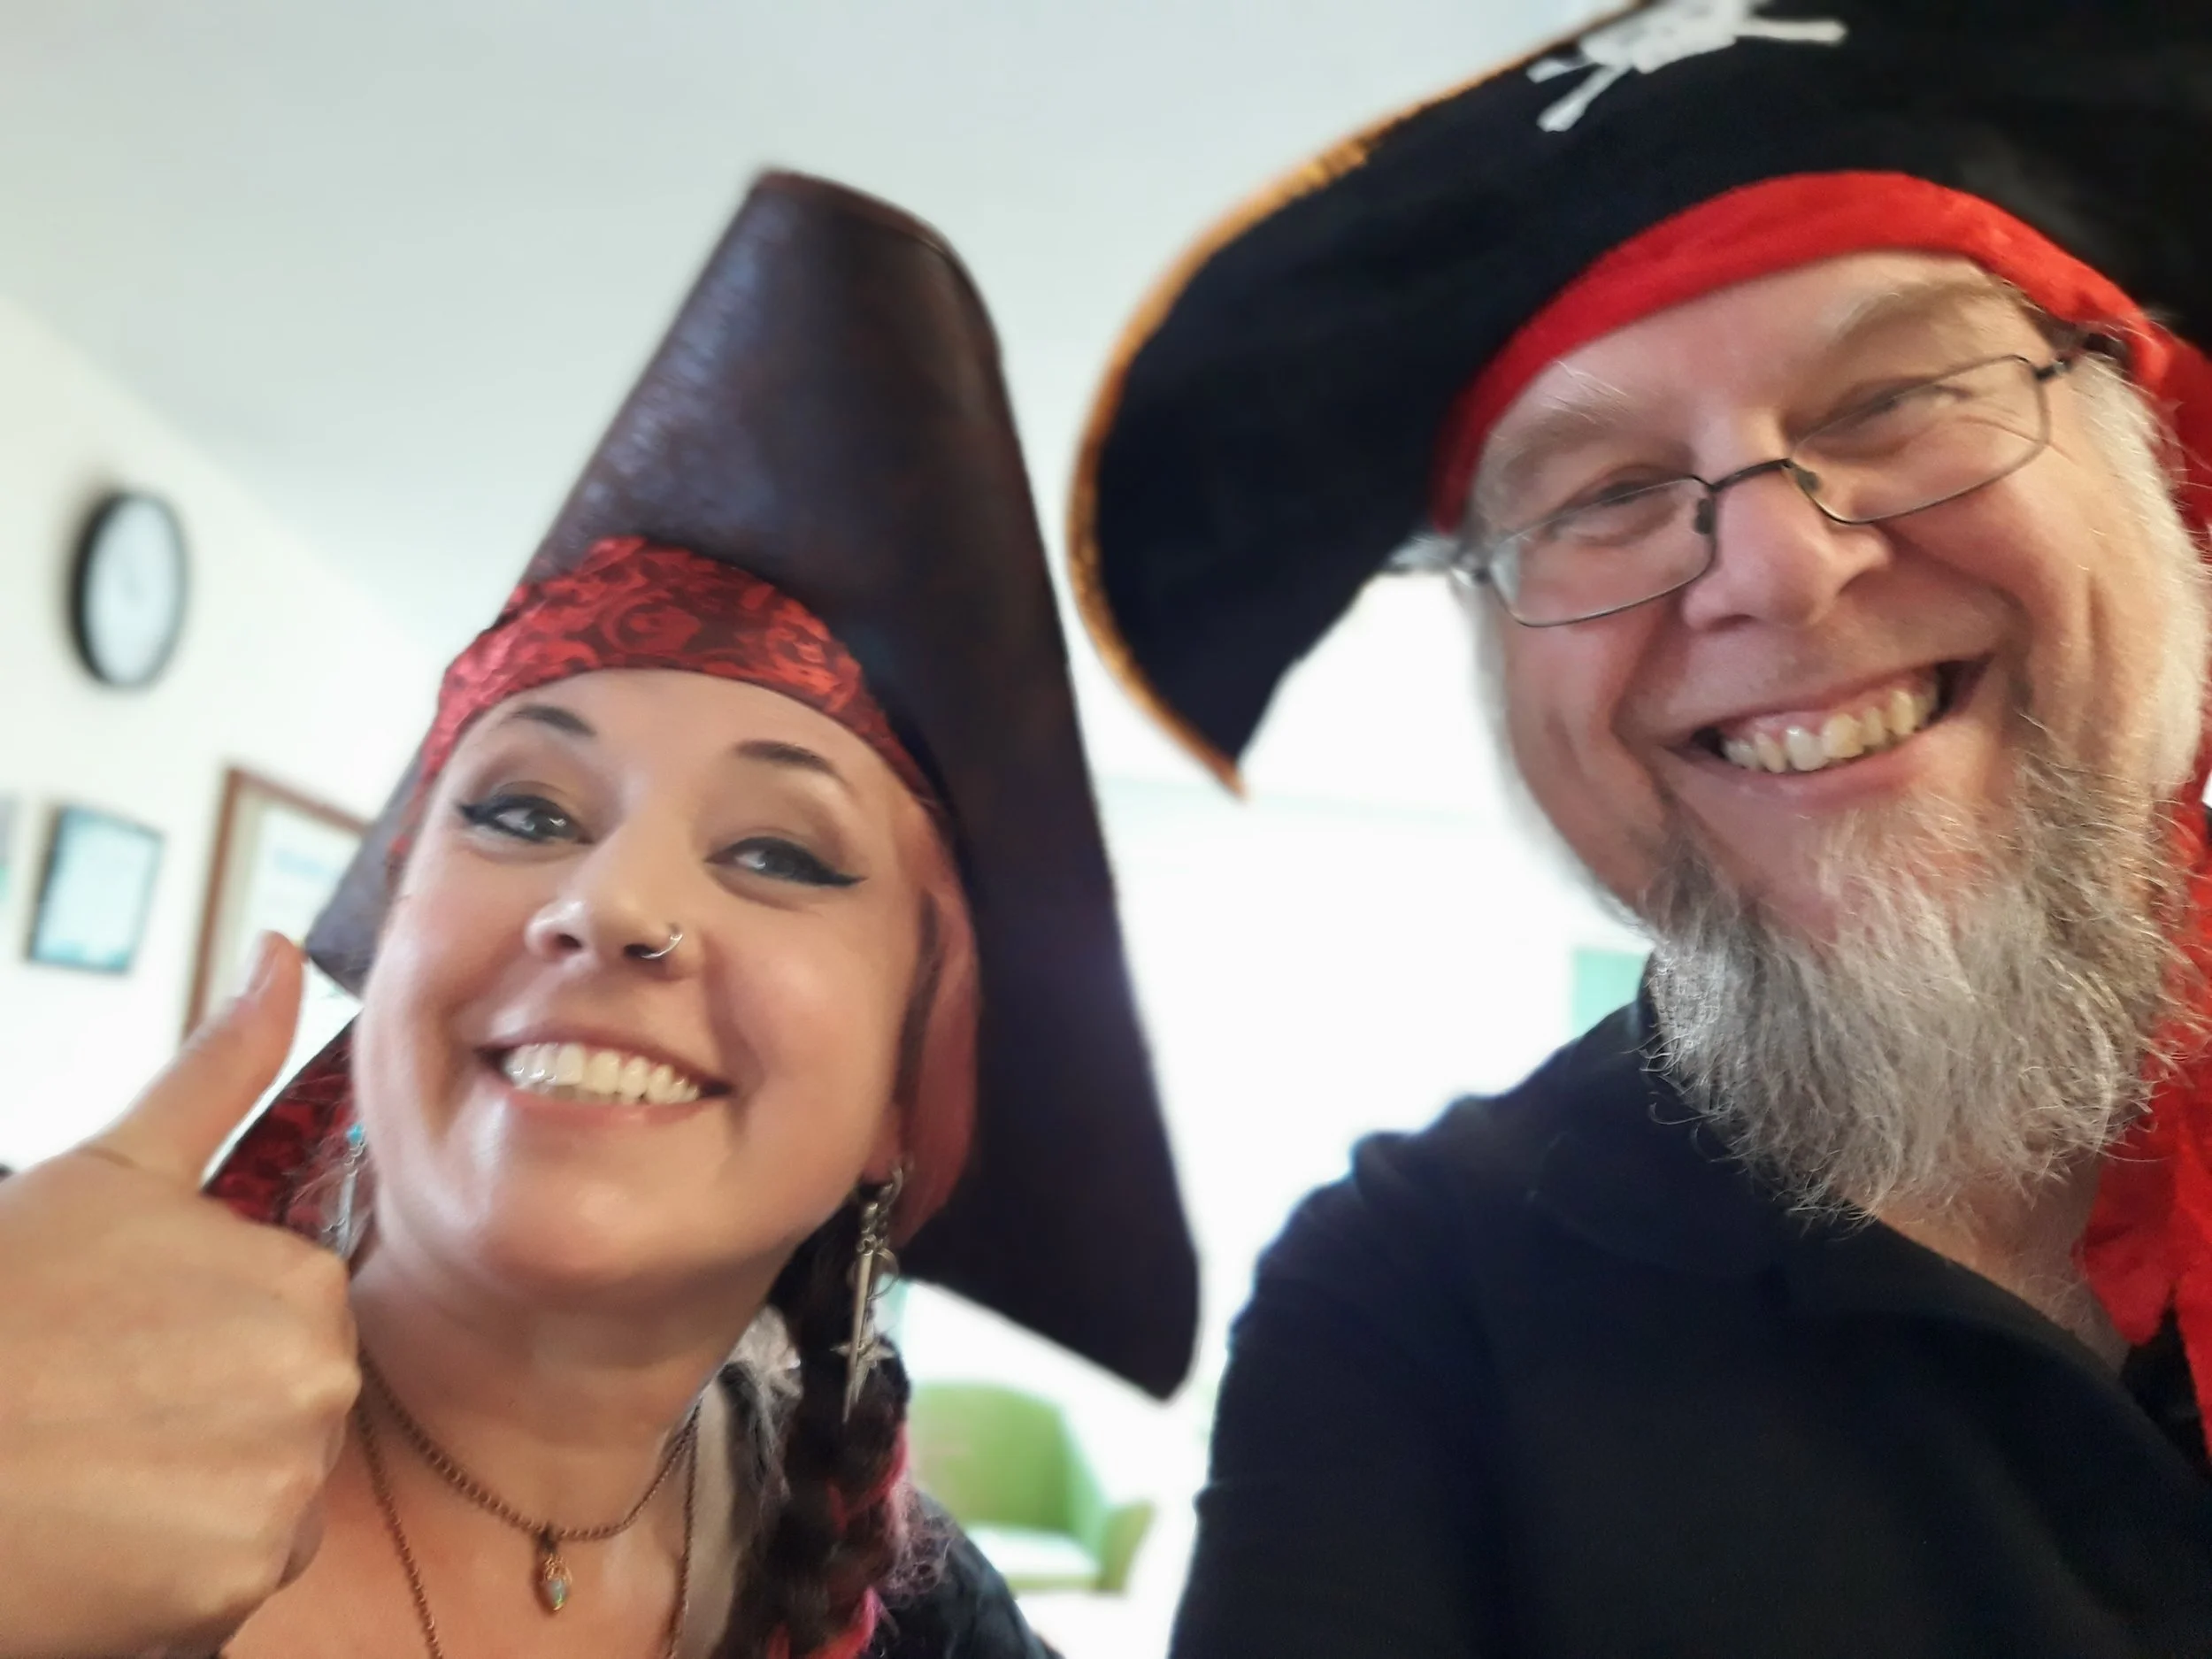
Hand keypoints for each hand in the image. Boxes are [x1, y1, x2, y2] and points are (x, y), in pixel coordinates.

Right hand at [0, 935, 358, 1658]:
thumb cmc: (0, 1306)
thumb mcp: (111, 1173)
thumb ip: (220, 1069)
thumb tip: (287, 950)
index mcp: (304, 1289)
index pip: (290, 1324)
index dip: (198, 1333)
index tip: (122, 1338)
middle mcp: (318, 1389)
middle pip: (285, 1411)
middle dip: (205, 1411)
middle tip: (97, 1404)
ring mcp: (277, 1495)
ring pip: (261, 1494)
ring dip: (191, 1492)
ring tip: (89, 1465)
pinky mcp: (230, 1593)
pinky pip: (228, 1581)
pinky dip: (173, 1572)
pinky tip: (98, 1537)